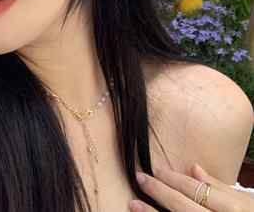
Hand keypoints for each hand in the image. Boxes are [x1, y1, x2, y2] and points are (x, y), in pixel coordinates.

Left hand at [129, 162, 253, 210]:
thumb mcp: (248, 202)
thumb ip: (221, 188)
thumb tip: (193, 168)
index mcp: (235, 211)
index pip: (196, 190)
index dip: (173, 178)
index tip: (154, 168)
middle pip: (183, 207)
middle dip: (159, 192)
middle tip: (140, 178)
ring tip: (133, 204)